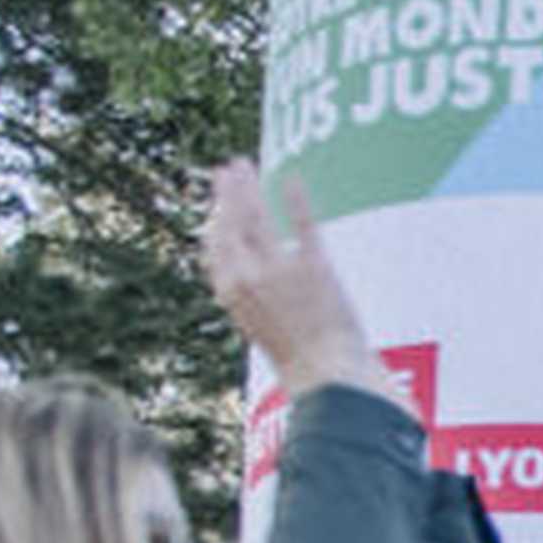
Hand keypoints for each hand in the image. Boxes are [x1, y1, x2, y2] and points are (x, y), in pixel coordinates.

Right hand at [199, 164, 380, 400]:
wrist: (327, 377)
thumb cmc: (298, 360)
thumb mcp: (259, 326)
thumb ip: (247, 297)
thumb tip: (241, 278)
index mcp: (231, 292)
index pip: (215, 246)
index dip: (215, 221)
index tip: (217, 204)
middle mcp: (248, 276)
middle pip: (231, 223)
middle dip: (227, 194)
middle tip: (227, 170)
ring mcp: (280, 269)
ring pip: (256, 216)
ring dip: (247, 186)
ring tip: (243, 165)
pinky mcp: (315, 267)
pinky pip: (302, 224)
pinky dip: (295, 198)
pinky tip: (291, 178)